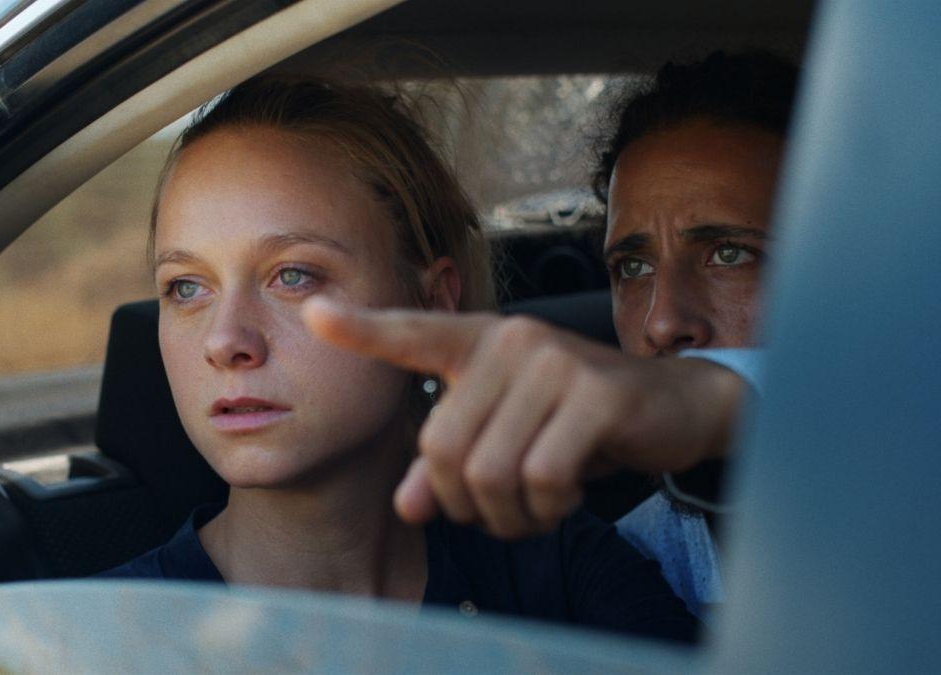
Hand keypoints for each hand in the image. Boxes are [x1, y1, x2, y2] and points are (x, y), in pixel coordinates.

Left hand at [302, 298, 744, 538]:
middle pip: (442, 449)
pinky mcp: (596, 394)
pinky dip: (547, 508)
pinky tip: (565, 497)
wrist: (673, 406)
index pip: (413, 333)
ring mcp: (554, 361)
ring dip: (508, 514)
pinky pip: (541, 477)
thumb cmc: (577, 422)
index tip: (312, 313)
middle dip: (464, 503)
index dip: (361, 330)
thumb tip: (407, 506)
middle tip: (499, 512)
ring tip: (534, 508)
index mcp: (481, 343)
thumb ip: (451, 465)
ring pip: (490, 471)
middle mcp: (512, 340)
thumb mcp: (508, 438)